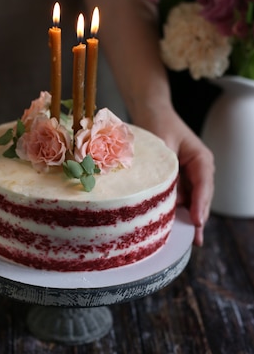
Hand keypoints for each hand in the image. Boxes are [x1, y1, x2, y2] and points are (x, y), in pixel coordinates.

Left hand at [137, 110, 214, 246]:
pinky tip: (173, 229)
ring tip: (185, 239)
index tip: (197, 221)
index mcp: (201, 159)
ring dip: (188, 219)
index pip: (204, 185)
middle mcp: (200, 170)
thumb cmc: (157, 125)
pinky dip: (177, 212)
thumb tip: (167, 197)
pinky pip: (180, 200)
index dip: (201, 204)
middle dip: (197, 219)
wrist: (151, 114)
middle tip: (193, 240)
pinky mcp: (178, 182)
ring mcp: (190, 177)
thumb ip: (165, 170)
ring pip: (192, 202)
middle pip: (202, 198)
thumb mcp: (161, 146)